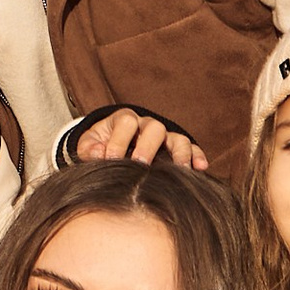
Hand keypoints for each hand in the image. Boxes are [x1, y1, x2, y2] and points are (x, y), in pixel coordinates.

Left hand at [72, 106, 209, 172]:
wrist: (110, 147)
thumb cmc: (100, 145)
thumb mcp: (88, 145)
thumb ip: (90, 148)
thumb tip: (99, 153)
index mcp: (124, 120)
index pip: (126, 122)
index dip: (118, 140)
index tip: (110, 159)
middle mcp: (146, 125)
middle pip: (154, 127)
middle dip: (147, 146)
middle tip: (140, 164)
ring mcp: (164, 136)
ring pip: (176, 138)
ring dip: (179, 153)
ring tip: (179, 169)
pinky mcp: (175, 148)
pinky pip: (191, 147)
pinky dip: (197, 156)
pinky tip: (200, 167)